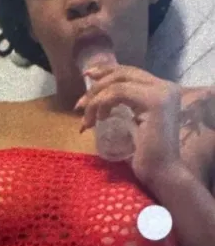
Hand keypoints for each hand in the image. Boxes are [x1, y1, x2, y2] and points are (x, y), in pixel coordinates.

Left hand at [74, 63, 183, 187]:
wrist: (161, 174)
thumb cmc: (146, 155)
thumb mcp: (132, 122)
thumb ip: (123, 105)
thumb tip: (98, 93)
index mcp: (162, 90)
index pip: (130, 72)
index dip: (106, 71)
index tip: (87, 77)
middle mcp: (165, 87)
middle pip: (123, 73)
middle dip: (97, 86)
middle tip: (80, 105)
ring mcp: (162, 93)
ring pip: (118, 83)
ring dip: (96, 100)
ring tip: (88, 121)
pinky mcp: (156, 102)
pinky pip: (119, 93)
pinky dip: (102, 104)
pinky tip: (99, 120)